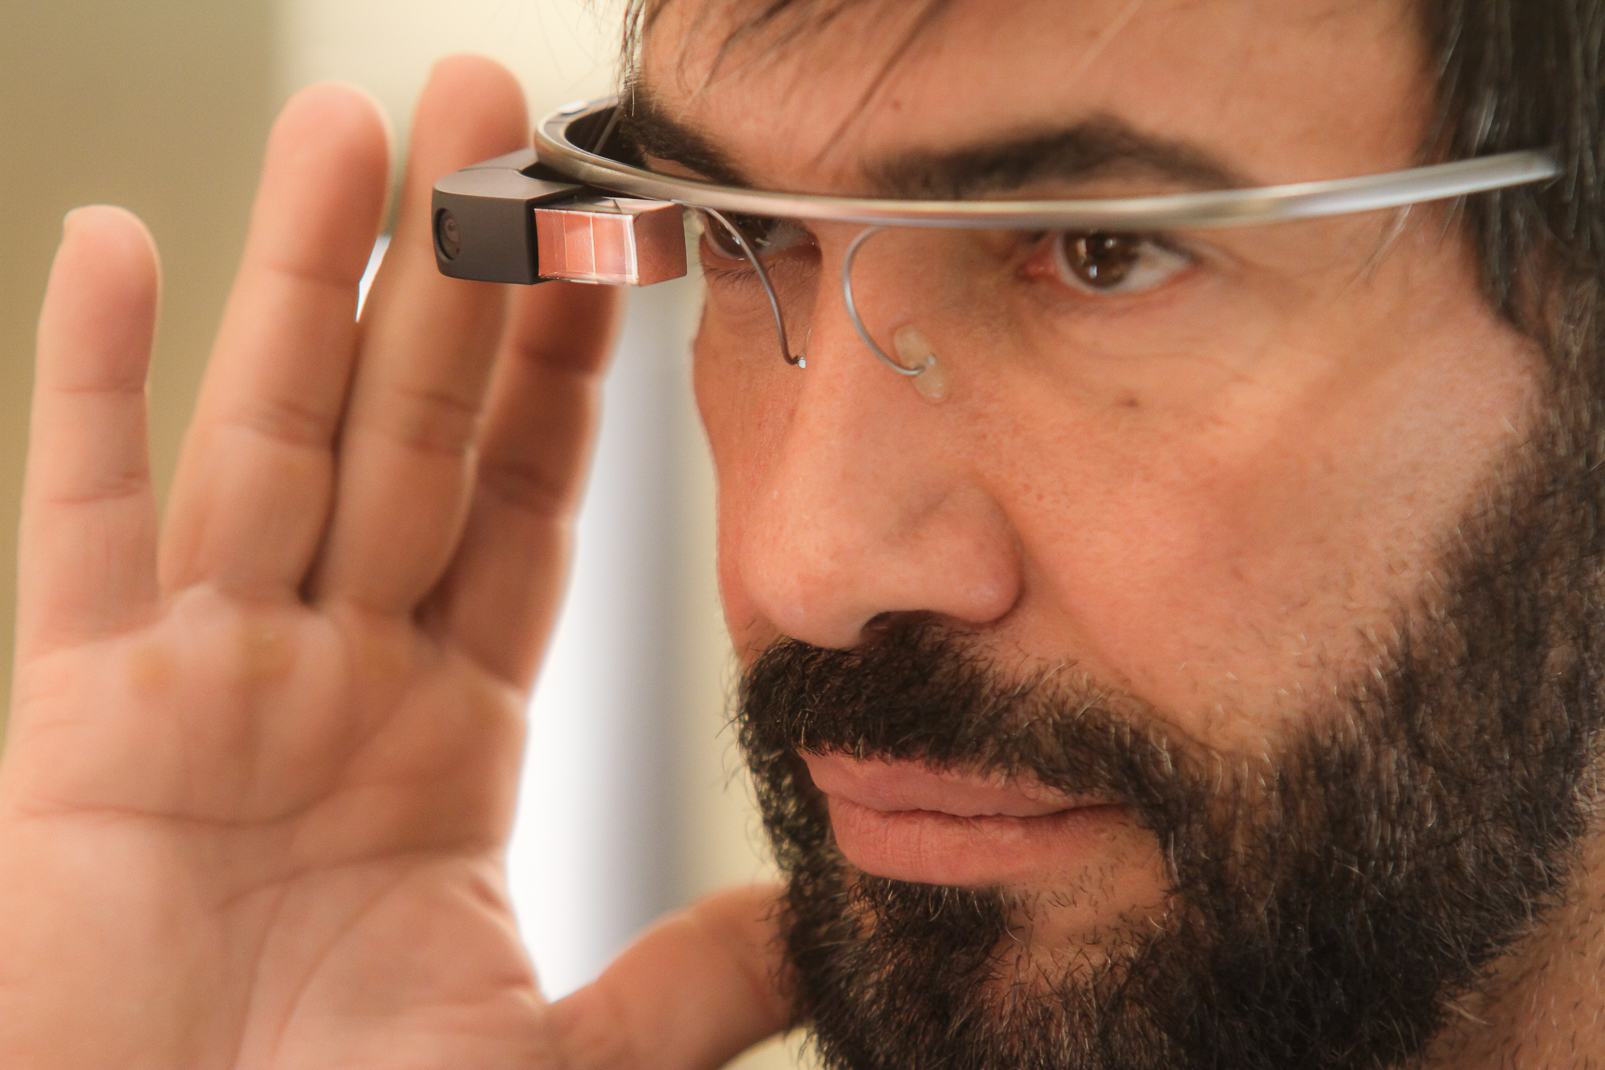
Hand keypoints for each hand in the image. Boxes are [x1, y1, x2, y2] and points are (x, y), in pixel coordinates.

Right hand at [0, 56, 785, 1069]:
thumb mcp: (540, 1061)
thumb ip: (678, 987)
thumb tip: (814, 921)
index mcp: (453, 729)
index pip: (525, 505)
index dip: (563, 376)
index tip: (611, 255)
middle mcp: (339, 670)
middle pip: (409, 431)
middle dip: (451, 278)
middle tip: (488, 116)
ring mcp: (209, 671)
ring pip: (271, 432)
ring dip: (305, 279)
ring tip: (345, 127)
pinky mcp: (78, 707)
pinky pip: (85, 517)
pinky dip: (91, 383)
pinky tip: (112, 244)